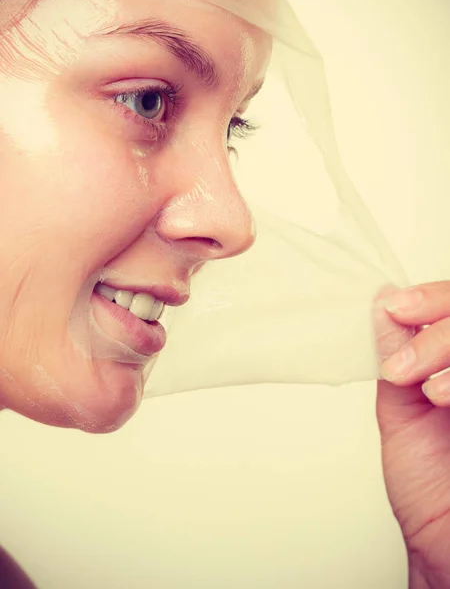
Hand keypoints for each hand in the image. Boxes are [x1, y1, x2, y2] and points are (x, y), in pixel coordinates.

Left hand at [374, 283, 449, 586]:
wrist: (446, 545)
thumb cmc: (428, 486)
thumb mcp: (400, 410)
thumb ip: (396, 356)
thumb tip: (382, 305)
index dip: (432, 298)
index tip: (396, 308)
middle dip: (440, 328)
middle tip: (406, 363)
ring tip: (429, 391)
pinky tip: (444, 397)